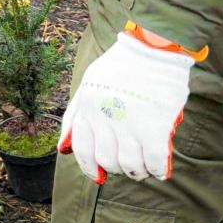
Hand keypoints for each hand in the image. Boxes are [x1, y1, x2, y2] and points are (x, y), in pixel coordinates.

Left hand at [58, 32, 194, 183]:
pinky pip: (155, 161)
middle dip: (116, 168)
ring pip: (129, 165)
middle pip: (106, 160)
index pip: (82, 149)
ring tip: (143, 168)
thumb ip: (75, 116)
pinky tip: (160, 169)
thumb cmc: (121, 65)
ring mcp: (130, 123)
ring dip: (137, 172)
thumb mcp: (88, 85)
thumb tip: (63, 149)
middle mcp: (105, 117)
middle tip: (126, 166)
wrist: (153, 47)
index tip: (98, 175)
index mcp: (87, 106)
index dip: (89, 167)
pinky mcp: (155, 126)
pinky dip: (158, 169)